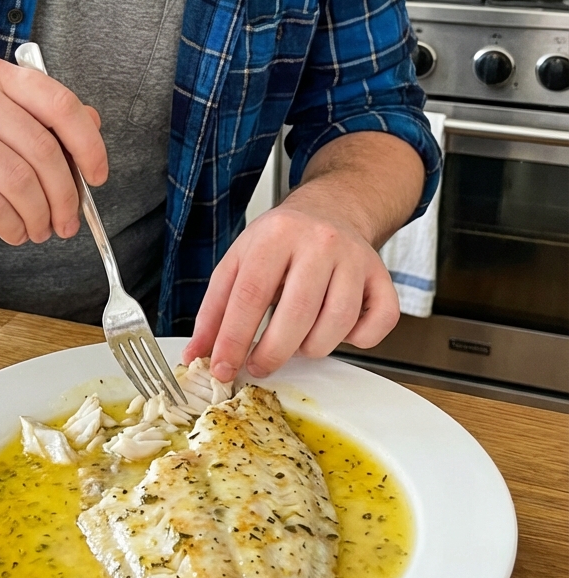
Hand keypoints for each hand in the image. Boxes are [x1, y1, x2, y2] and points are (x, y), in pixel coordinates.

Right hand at [0, 54, 106, 244]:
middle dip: (66, 194)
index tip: (98, 176)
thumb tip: (92, 126)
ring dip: (39, 215)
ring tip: (40, 230)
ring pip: (20, 181)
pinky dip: (12, 225)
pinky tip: (14, 231)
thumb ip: (31, 111)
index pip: (60, 104)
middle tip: (69, 220)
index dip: (89, 144)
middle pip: (44, 150)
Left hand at [182, 201, 399, 381]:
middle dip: (273, 352)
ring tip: (296, 340)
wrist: (330, 210)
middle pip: (297, 313)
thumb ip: (215, 309)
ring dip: (312, 347)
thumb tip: (196, 354)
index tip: (222, 367)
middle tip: (259, 365)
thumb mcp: (238, 261)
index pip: (251, 294)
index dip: (234, 339)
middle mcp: (320, 242)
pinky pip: (378, 324)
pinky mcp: (381, 276)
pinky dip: (359, 340)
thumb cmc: (280, 242)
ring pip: (337, 324)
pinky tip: (337, 330)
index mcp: (276, 235)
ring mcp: (355, 259)